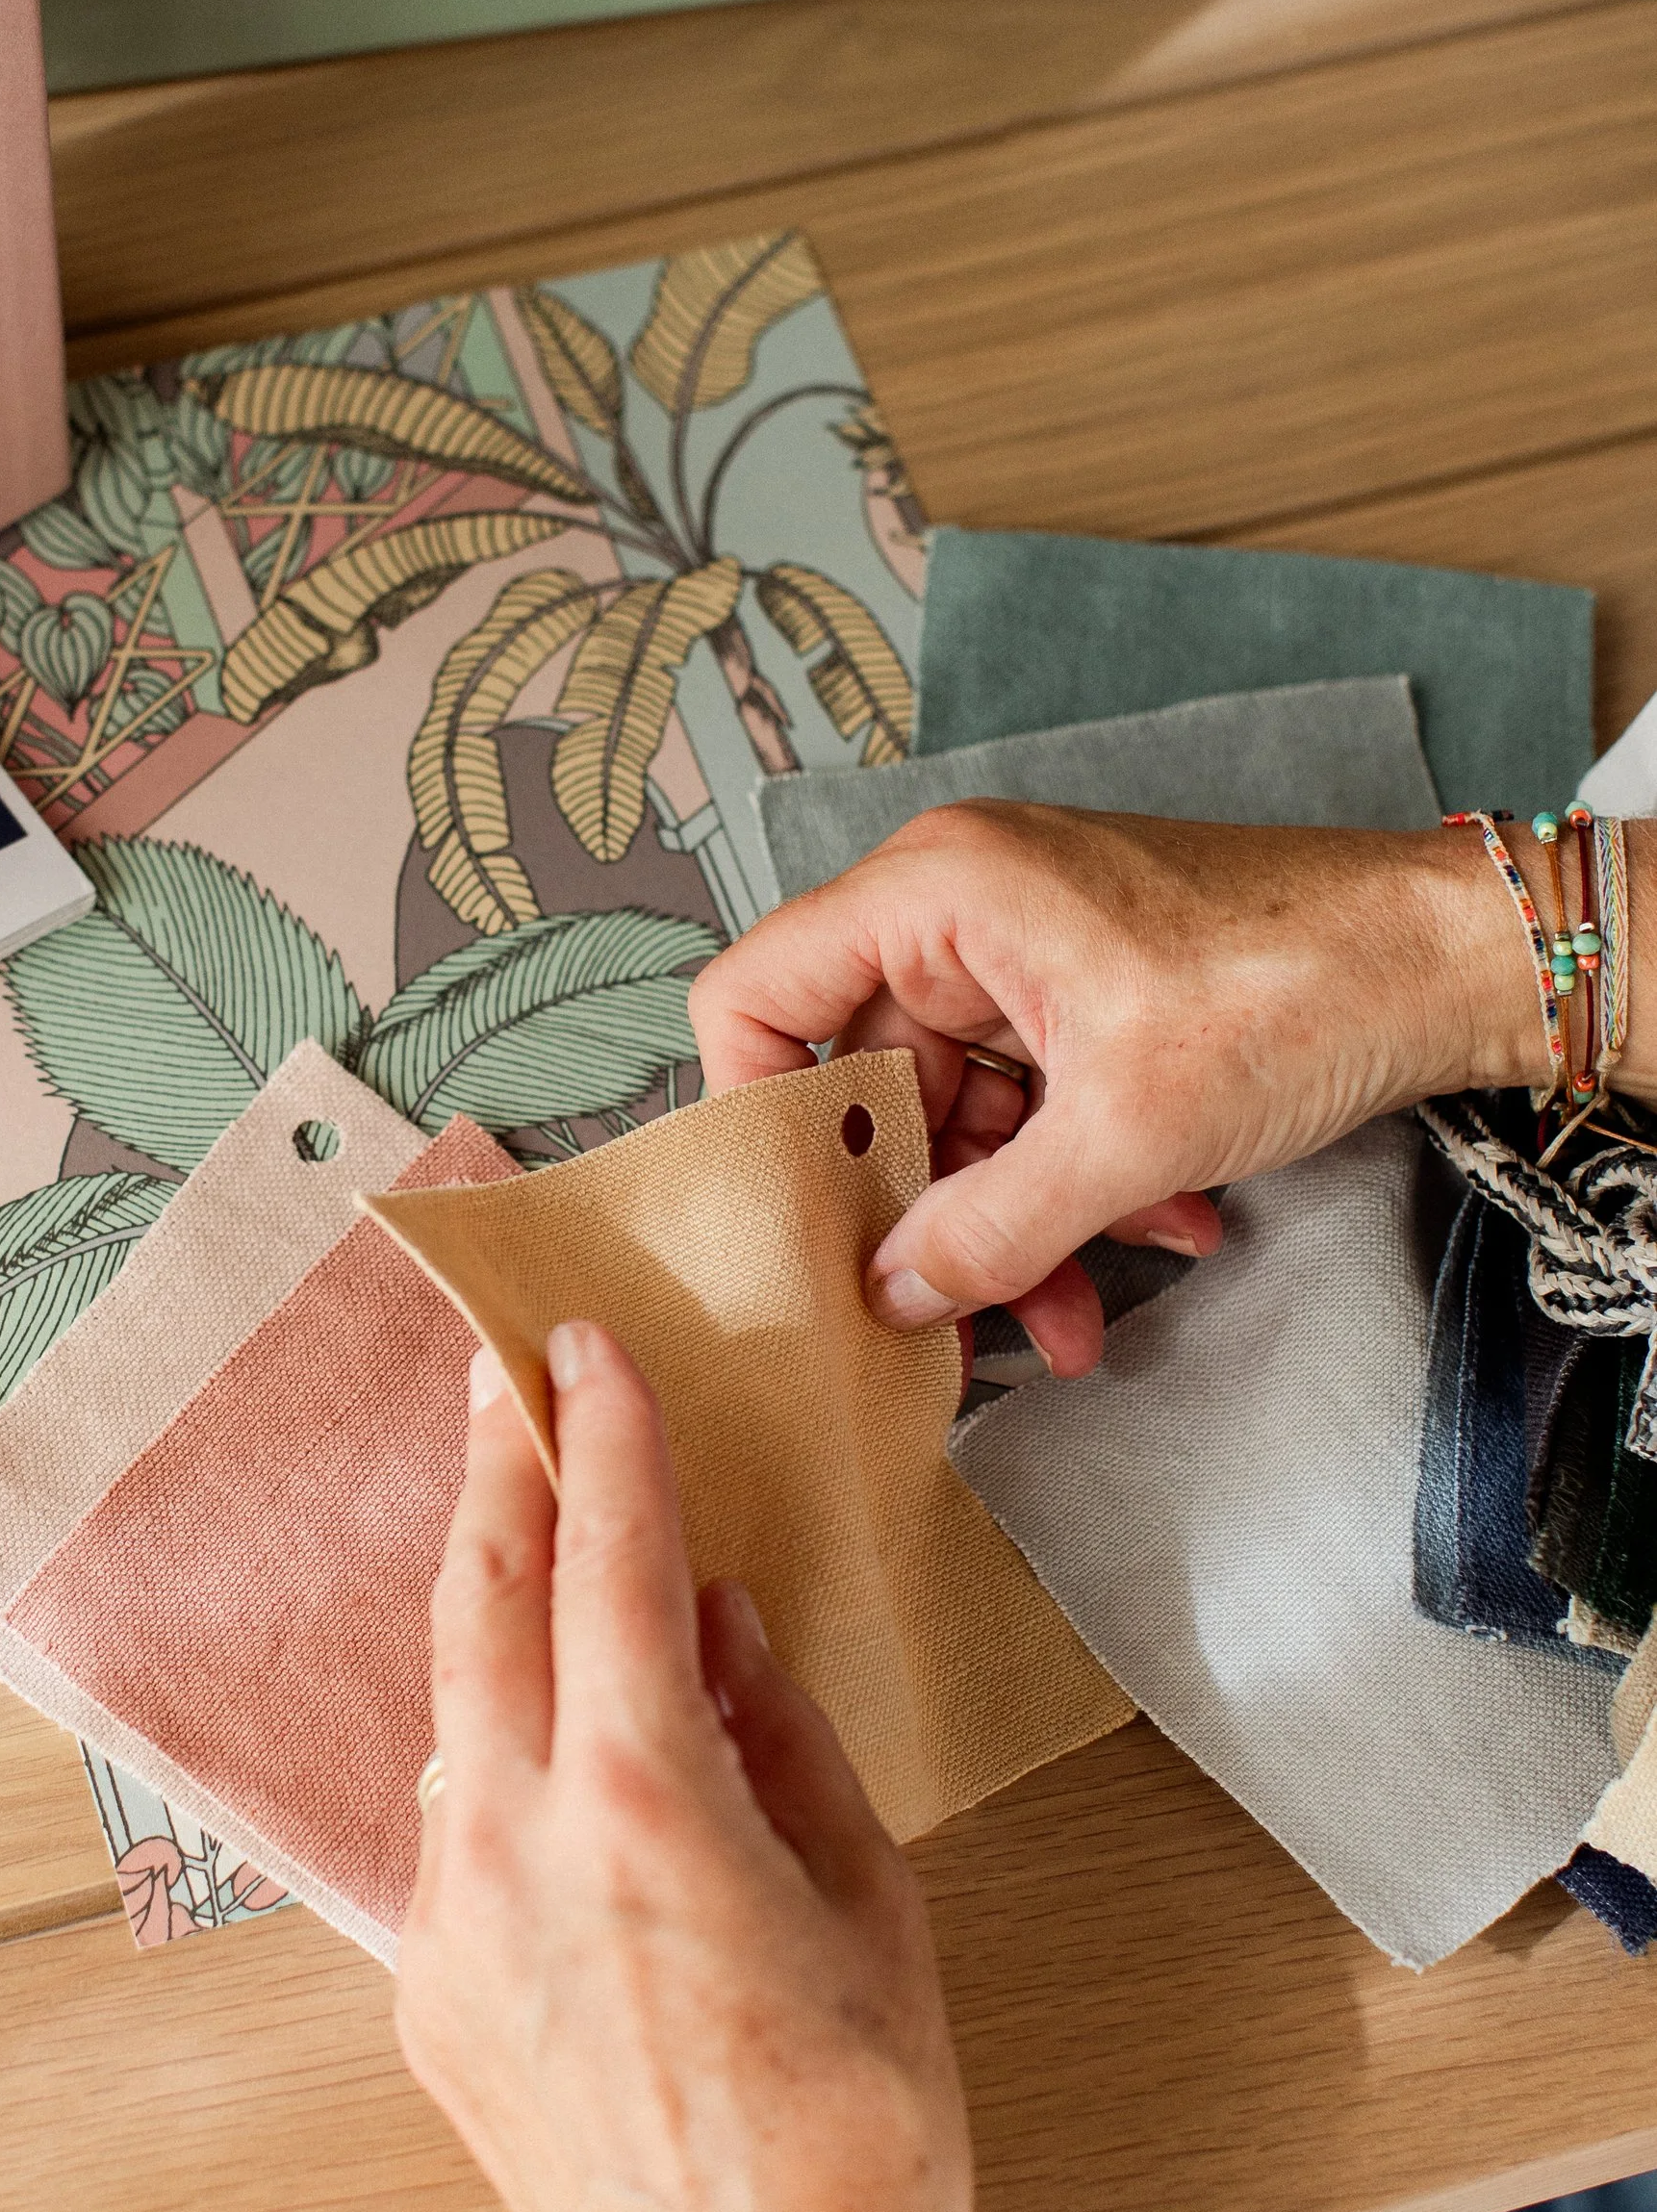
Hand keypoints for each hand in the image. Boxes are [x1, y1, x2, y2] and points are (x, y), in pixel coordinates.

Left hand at [397, 1321, 991, 2211]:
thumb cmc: (863, 2135)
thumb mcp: (867, 1903)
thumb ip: (776, 1737)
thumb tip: (712, 1621)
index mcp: (641, 1810)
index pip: (606, 1568)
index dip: (601, 1442)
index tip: (585, 1347)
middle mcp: (511, 1851)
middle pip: (479, 1608)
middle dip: (493, 1475)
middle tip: (502, 1375)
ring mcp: (445, 1932)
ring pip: (449, 1718)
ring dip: (485, 1610)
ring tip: (522, 1526)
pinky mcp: (423, 2003)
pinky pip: (448, 1831)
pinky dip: (490, 1751)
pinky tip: (537, 1732)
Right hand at [692, 805, 1551, 1372]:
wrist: (1456, 959)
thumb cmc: (1301, 986)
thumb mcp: (1124, 1135)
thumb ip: (988, 1227)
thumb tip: (893, 1294)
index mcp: (935, 893)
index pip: (758, 994)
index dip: (756, 1114)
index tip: (799, 1224)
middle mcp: (962, 906)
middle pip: (869, 1078)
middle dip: (925, 1210)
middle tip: (958, 1318)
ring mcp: (1028, 947)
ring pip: (963, 1110)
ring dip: (1018, 1216)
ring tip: (1085, 1309)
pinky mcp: (1089, 987)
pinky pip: (1037, 1101)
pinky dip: (1080, 1178)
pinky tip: (1163, 1229)